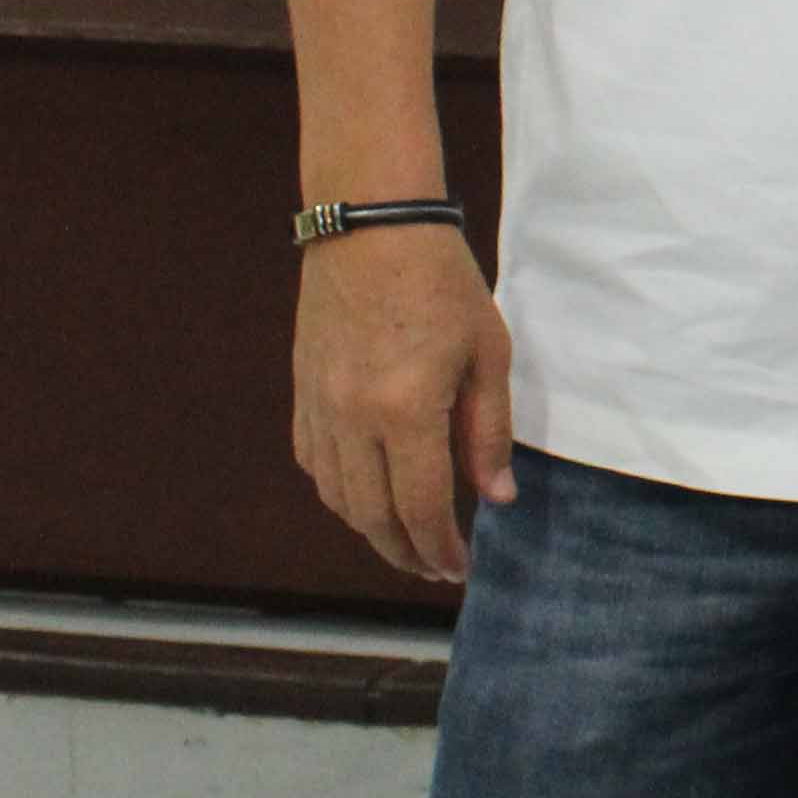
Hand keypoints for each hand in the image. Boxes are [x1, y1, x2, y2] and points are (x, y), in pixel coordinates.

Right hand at [291, 223, 514, 581]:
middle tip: (433, 569)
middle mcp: (353, 420)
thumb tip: (496, 498)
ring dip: (370, 529)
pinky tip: (365, 496)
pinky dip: (339, 493)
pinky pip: (314, 464)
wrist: (370, 227)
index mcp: (406, 411)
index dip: (441, 549)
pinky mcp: (302, 393)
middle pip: (373, 516)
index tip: (459, 569)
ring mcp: (320, 408)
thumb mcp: (487, 354)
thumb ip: (489, 432)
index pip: (421, 508)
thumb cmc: (442, 282)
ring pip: (337, 498)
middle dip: (405, 553)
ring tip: (404, 541)